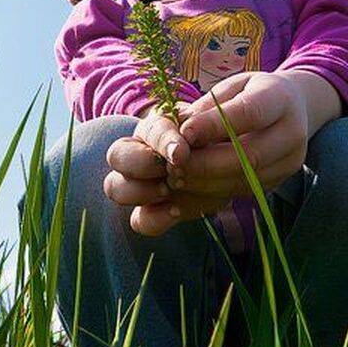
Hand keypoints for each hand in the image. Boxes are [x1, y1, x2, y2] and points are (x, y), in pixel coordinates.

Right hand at [101, 106, 232, 231]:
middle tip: (171, 172)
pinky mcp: (153, 212)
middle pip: (116, 156)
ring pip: (115, 187)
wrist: (232, 167)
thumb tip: (188, 136)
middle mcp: (140, 154)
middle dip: (141, 164)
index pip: (148, 130)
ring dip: (141, 190)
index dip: (162, 142)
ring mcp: (141, 184)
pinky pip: (139, 220)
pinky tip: (176, 211)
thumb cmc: (221, 141)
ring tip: (168, 190)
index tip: (181, 153)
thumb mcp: (218, 127)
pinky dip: (154, 218)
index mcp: (156, 127)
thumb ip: (204, 126)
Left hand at [112, 71, 340, 235]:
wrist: (291, 109)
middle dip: (205, 164)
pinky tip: (191, 187)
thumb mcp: (232, 87)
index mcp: (281, 98)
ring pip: (245, 180)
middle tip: (173, 165)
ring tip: (176, 177)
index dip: (214, 125)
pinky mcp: (279, 181)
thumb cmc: (252, 93)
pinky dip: (213, 192)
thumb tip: (181, 129)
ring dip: (206, 183)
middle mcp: (292, 132)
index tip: (183, 133)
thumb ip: (208, 106)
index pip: (248, 113)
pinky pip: (243, 191)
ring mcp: (290, 161)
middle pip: (248, 155)